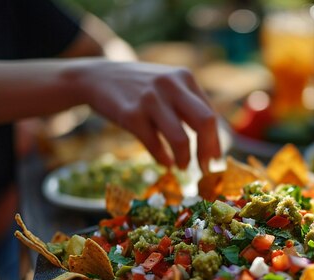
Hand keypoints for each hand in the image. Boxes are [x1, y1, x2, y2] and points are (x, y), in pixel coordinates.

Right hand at [73, 59, 220, 172]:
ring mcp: (150, 100)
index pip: (211, 114)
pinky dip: (163, 159)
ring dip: (185, 159)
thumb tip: (213, 142)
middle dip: (208, 151)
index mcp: (184, 78)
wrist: (96, 77)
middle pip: (205, 122)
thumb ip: (189, 105)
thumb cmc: (139, 88)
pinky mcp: (131, 115)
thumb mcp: (167, 85)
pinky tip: (165, 163)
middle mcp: (170, 85)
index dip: (216, 141)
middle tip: (205, 168)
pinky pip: (155, 146)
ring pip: (181, 139)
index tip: (216, 160)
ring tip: (182, 167)